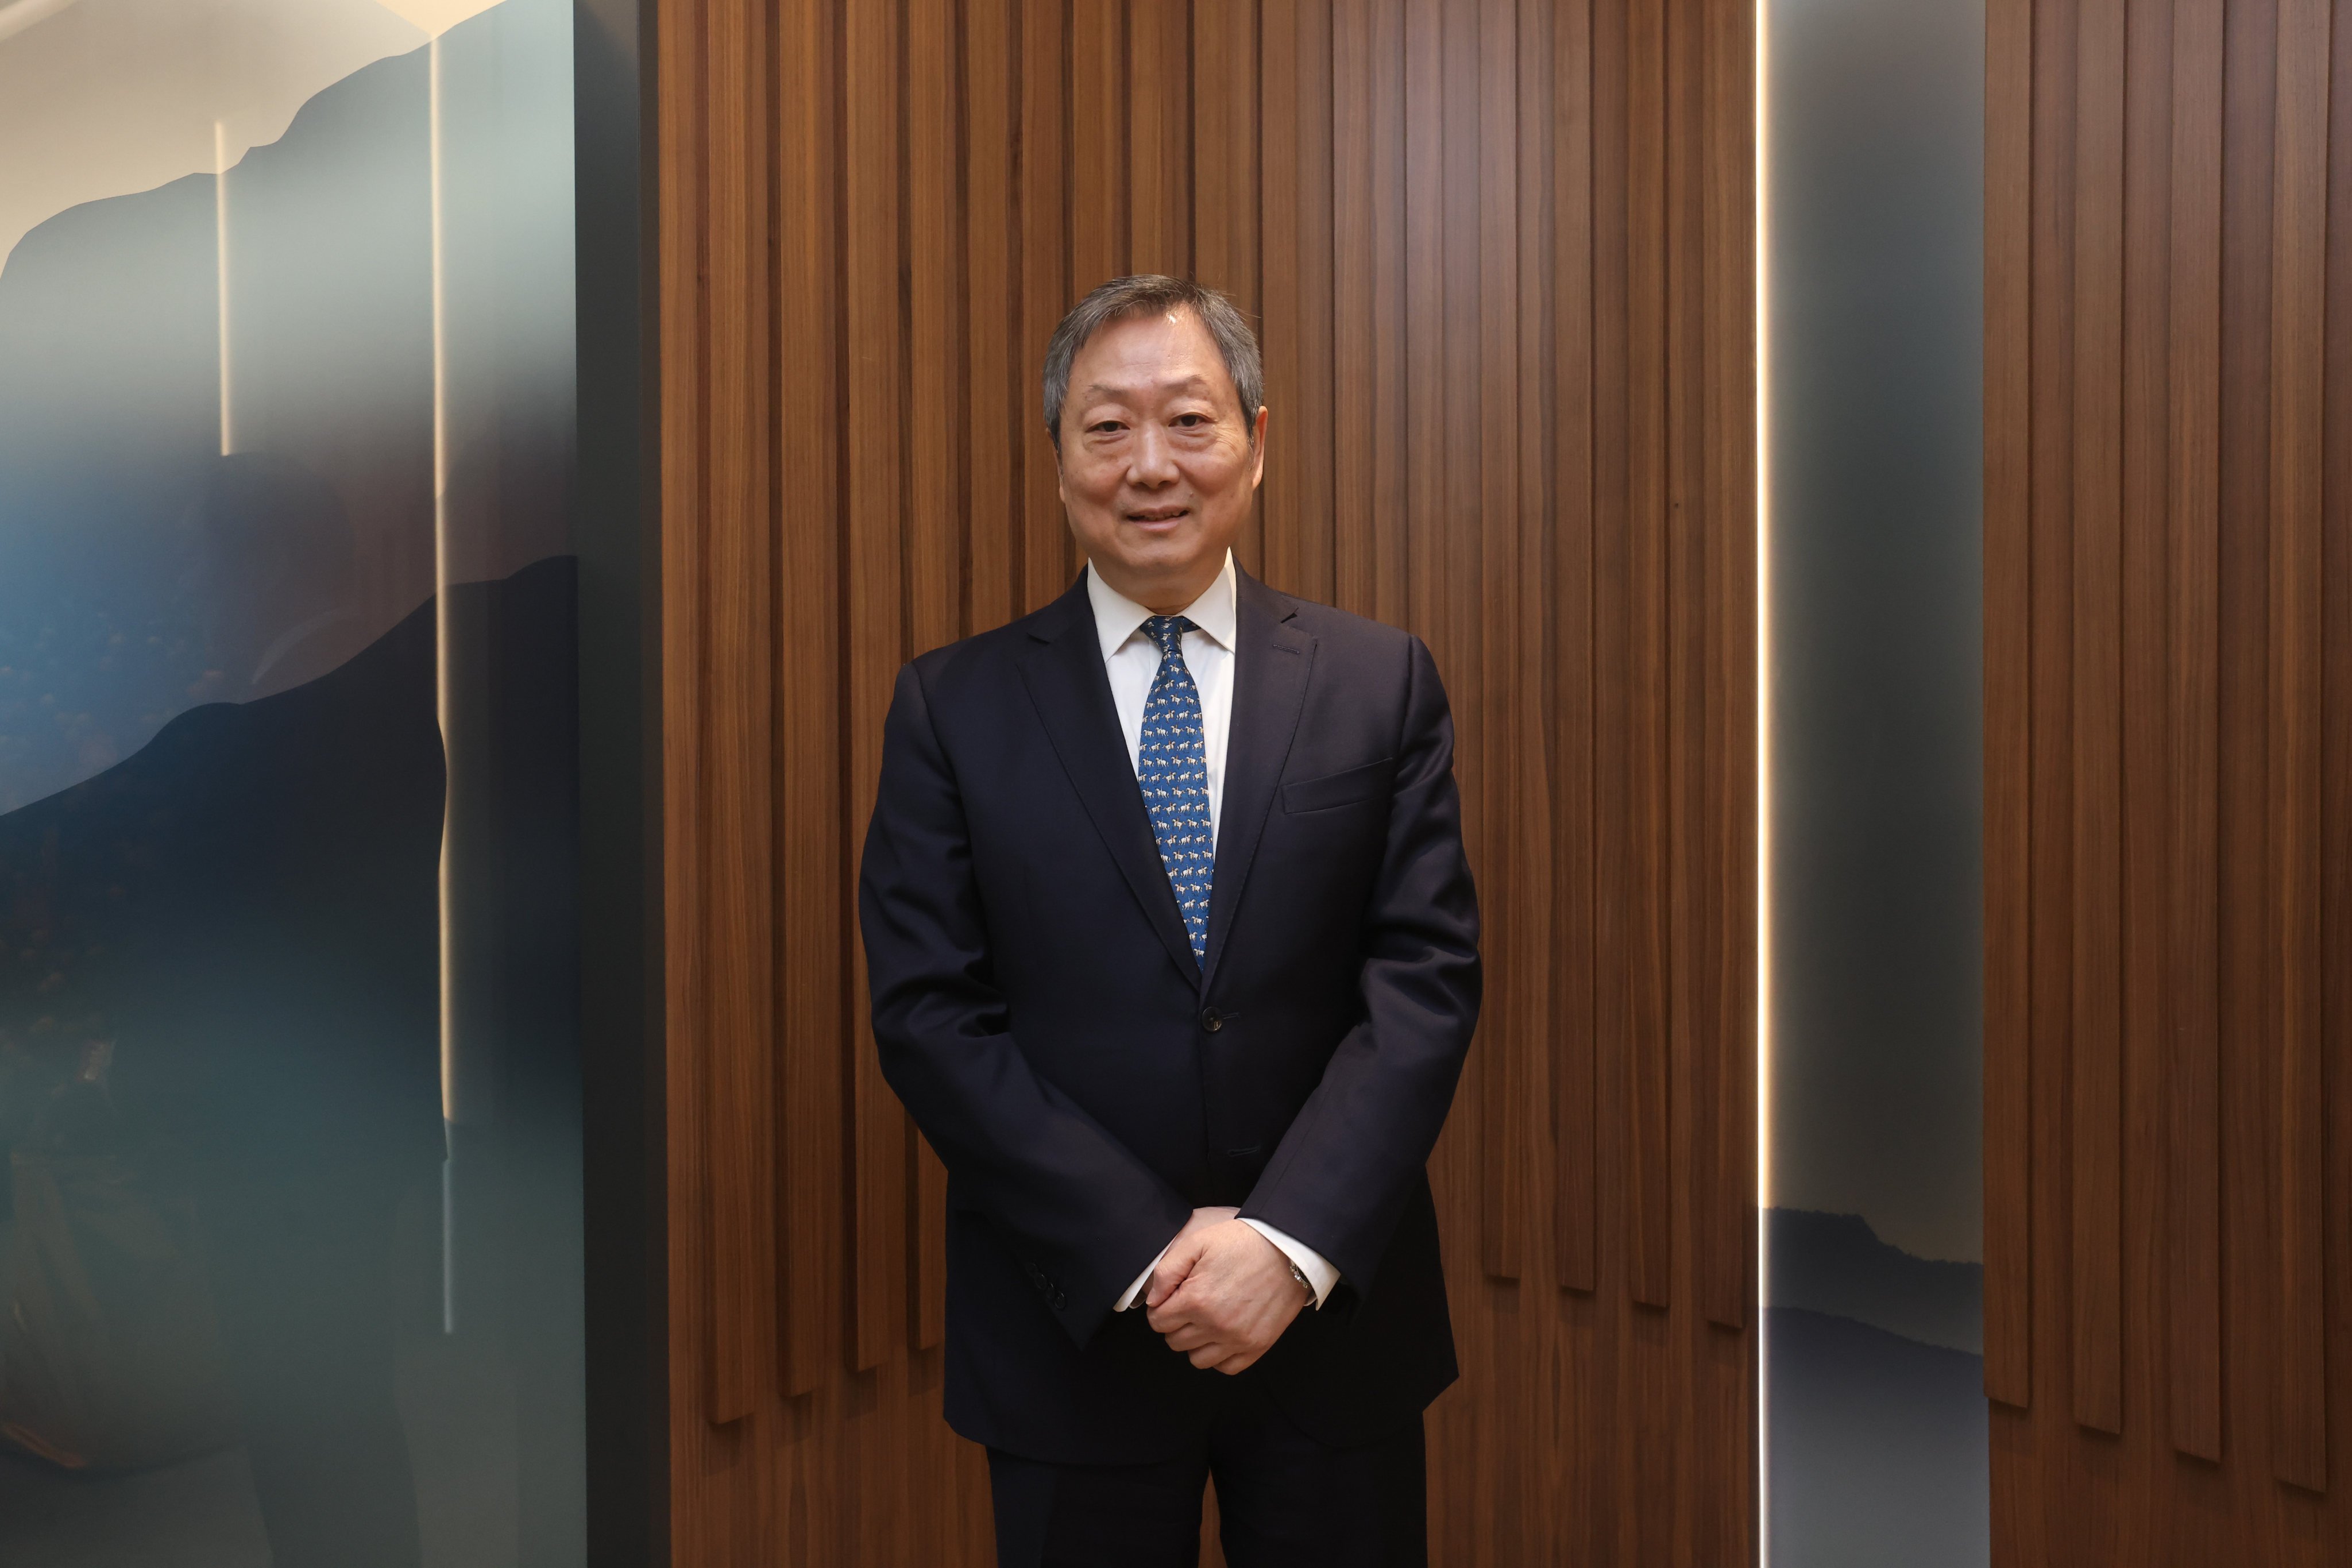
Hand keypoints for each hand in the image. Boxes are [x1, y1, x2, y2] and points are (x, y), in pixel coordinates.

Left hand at [1144, 1218, 1309, 1374]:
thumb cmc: (1242, 1243)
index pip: (1158, 1322)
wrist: (1287, 1249)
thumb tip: (1153, 1301)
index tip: (1173, 1298)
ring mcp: (1238, 1339)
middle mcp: (1215, 1326)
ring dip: (1196, 1342)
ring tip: (1206, 1320)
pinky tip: (1223, 1334)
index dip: (1161, 1308)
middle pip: (1175, 1342)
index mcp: (1196, 1300)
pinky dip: (1220, 1355)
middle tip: (1190, 1305)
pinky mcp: (1257, 1346)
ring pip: (1197, 1359)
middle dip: (1176, 1324)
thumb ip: (1167, 1272)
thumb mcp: (1197, 1242)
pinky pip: (1226, 1367)